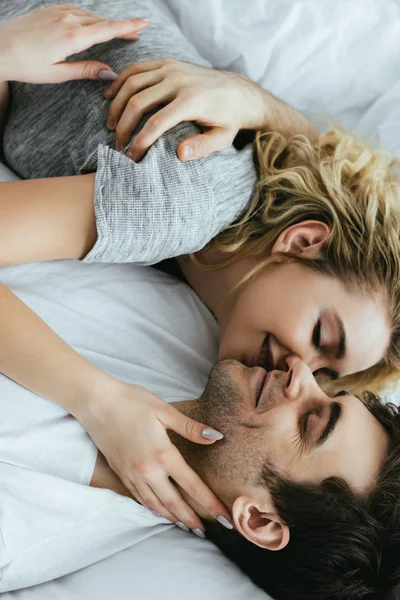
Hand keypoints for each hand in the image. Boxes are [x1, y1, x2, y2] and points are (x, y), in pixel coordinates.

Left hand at [0, 4, 149, 83]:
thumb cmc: (25, 66)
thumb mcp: (58, 73)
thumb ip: (86, 70)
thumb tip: (111, 73)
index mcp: (73, 37)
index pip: (108, 30)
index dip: (129, 26)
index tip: (145, 23)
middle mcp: (68, 20)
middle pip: (102, 21)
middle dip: (121, 26)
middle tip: (138, 31)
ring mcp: (57, 11)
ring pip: (90, 15)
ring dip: (105, 22)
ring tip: (117, 30)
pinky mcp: (49, 9)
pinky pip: (76, 10)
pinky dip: (89, 17)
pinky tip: (92, 23)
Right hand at [78, 380, 232, 533]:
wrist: (96, 403)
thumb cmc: (132, 402)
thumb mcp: (164, 411)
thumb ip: (190, 428)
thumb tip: (216, 437)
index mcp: (163, 454)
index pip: (192, 485)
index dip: (210, 504)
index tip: (225, 518)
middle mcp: (147, 470)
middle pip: (173, 502)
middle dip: (190, 519)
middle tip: (204, 531)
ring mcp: (132, 474)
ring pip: (155, 504)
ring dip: (172, 517)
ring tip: (185, 525)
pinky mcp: (120, 472)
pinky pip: (139, 497)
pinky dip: (153, 507)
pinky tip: (159, 509)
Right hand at [103, 59, 266, 160]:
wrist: (238, 92)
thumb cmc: (228, 120)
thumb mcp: (222, 138)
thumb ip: (202, 147)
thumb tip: (179, 155)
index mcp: (191, 101)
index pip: (156, 123)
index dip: (140, 142)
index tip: (131, 157)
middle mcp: (178, 80)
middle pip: (138, 102)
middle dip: (124, 126)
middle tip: (118, 145)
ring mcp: (171, 68)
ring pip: (132, 83)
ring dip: (117, 105)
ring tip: (111, 125)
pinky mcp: (167, 63)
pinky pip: (136, 69)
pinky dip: (119, 81)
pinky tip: (110, 97)